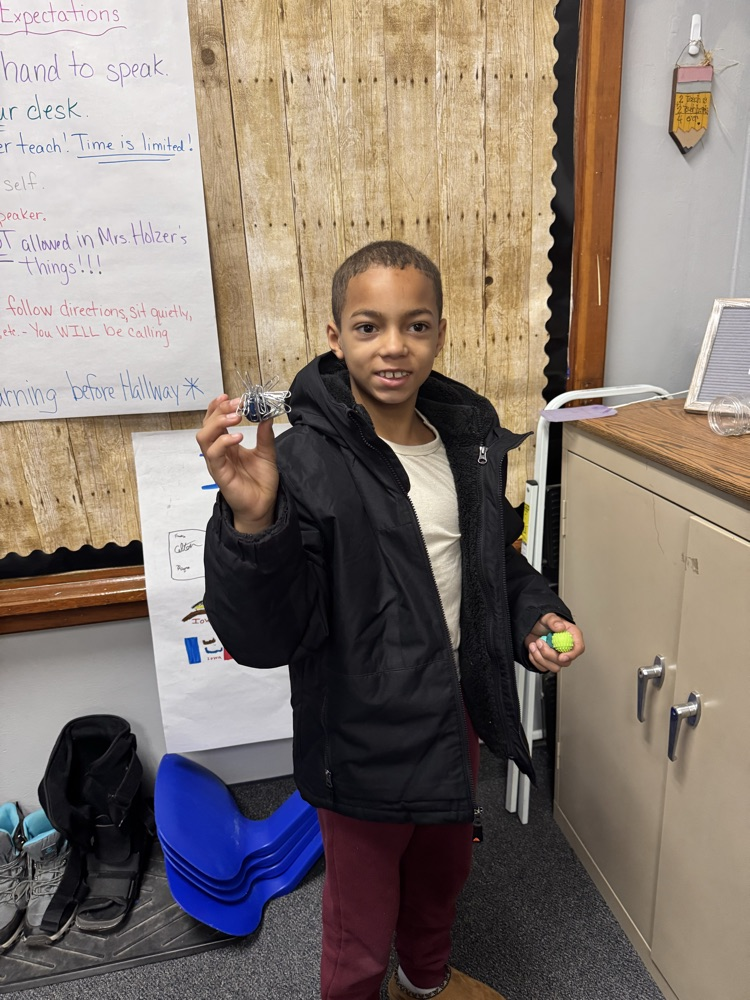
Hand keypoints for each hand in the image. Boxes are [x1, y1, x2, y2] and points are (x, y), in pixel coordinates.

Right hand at [196, 394, 278, 532]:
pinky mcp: (219, 473)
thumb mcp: (267, 453)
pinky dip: (223, 442)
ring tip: (236, 417)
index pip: (215, 420)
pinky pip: (214, 454)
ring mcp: (217, 462)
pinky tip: (238, 437)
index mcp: (227, 445)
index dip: (218, 407)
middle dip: (219, 410)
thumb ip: (265, 435)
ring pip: (204, 437)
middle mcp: (218, 452)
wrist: (263, 505)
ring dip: (218, 423)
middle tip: (236, 404)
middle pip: (207, 425)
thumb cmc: (261, 482)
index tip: (230, 397)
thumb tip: (266, 415)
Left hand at [524, 613, 584, 673]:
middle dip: (549, 654)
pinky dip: (535, 660)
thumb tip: (560, 627)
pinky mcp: (548, 661)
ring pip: (554, 667)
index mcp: (571, 636)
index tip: (561, 657)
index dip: (572, 654)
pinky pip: (544, 668)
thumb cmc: (542, 622)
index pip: (579, 648)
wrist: (530, 628)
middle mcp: (566, 648)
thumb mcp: (547, 616)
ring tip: (534, 644)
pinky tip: (533, 649)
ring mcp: (557, 656)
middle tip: (539, 642)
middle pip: (565, 661)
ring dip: (540, 657)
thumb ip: (553, 620)